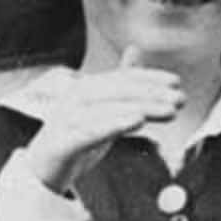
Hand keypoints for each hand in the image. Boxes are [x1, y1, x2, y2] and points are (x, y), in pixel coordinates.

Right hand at [16, 67, 184, 192]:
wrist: (41, 172)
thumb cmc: (74, 137)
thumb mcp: (101, 108)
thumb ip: (118, 83)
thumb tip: (135, 49)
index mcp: (83, 89)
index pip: (120, 78)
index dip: (149, 77)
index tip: (176, 82)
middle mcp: (72, 99)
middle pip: (116, 92)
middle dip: (151, 94)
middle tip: (179, 100)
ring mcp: (64, 121)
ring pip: (105, 109)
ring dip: (139, 107)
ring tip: (167, 111)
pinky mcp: (60, 144)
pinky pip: (88, 132)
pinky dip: (112, 124)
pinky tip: (137, 122)